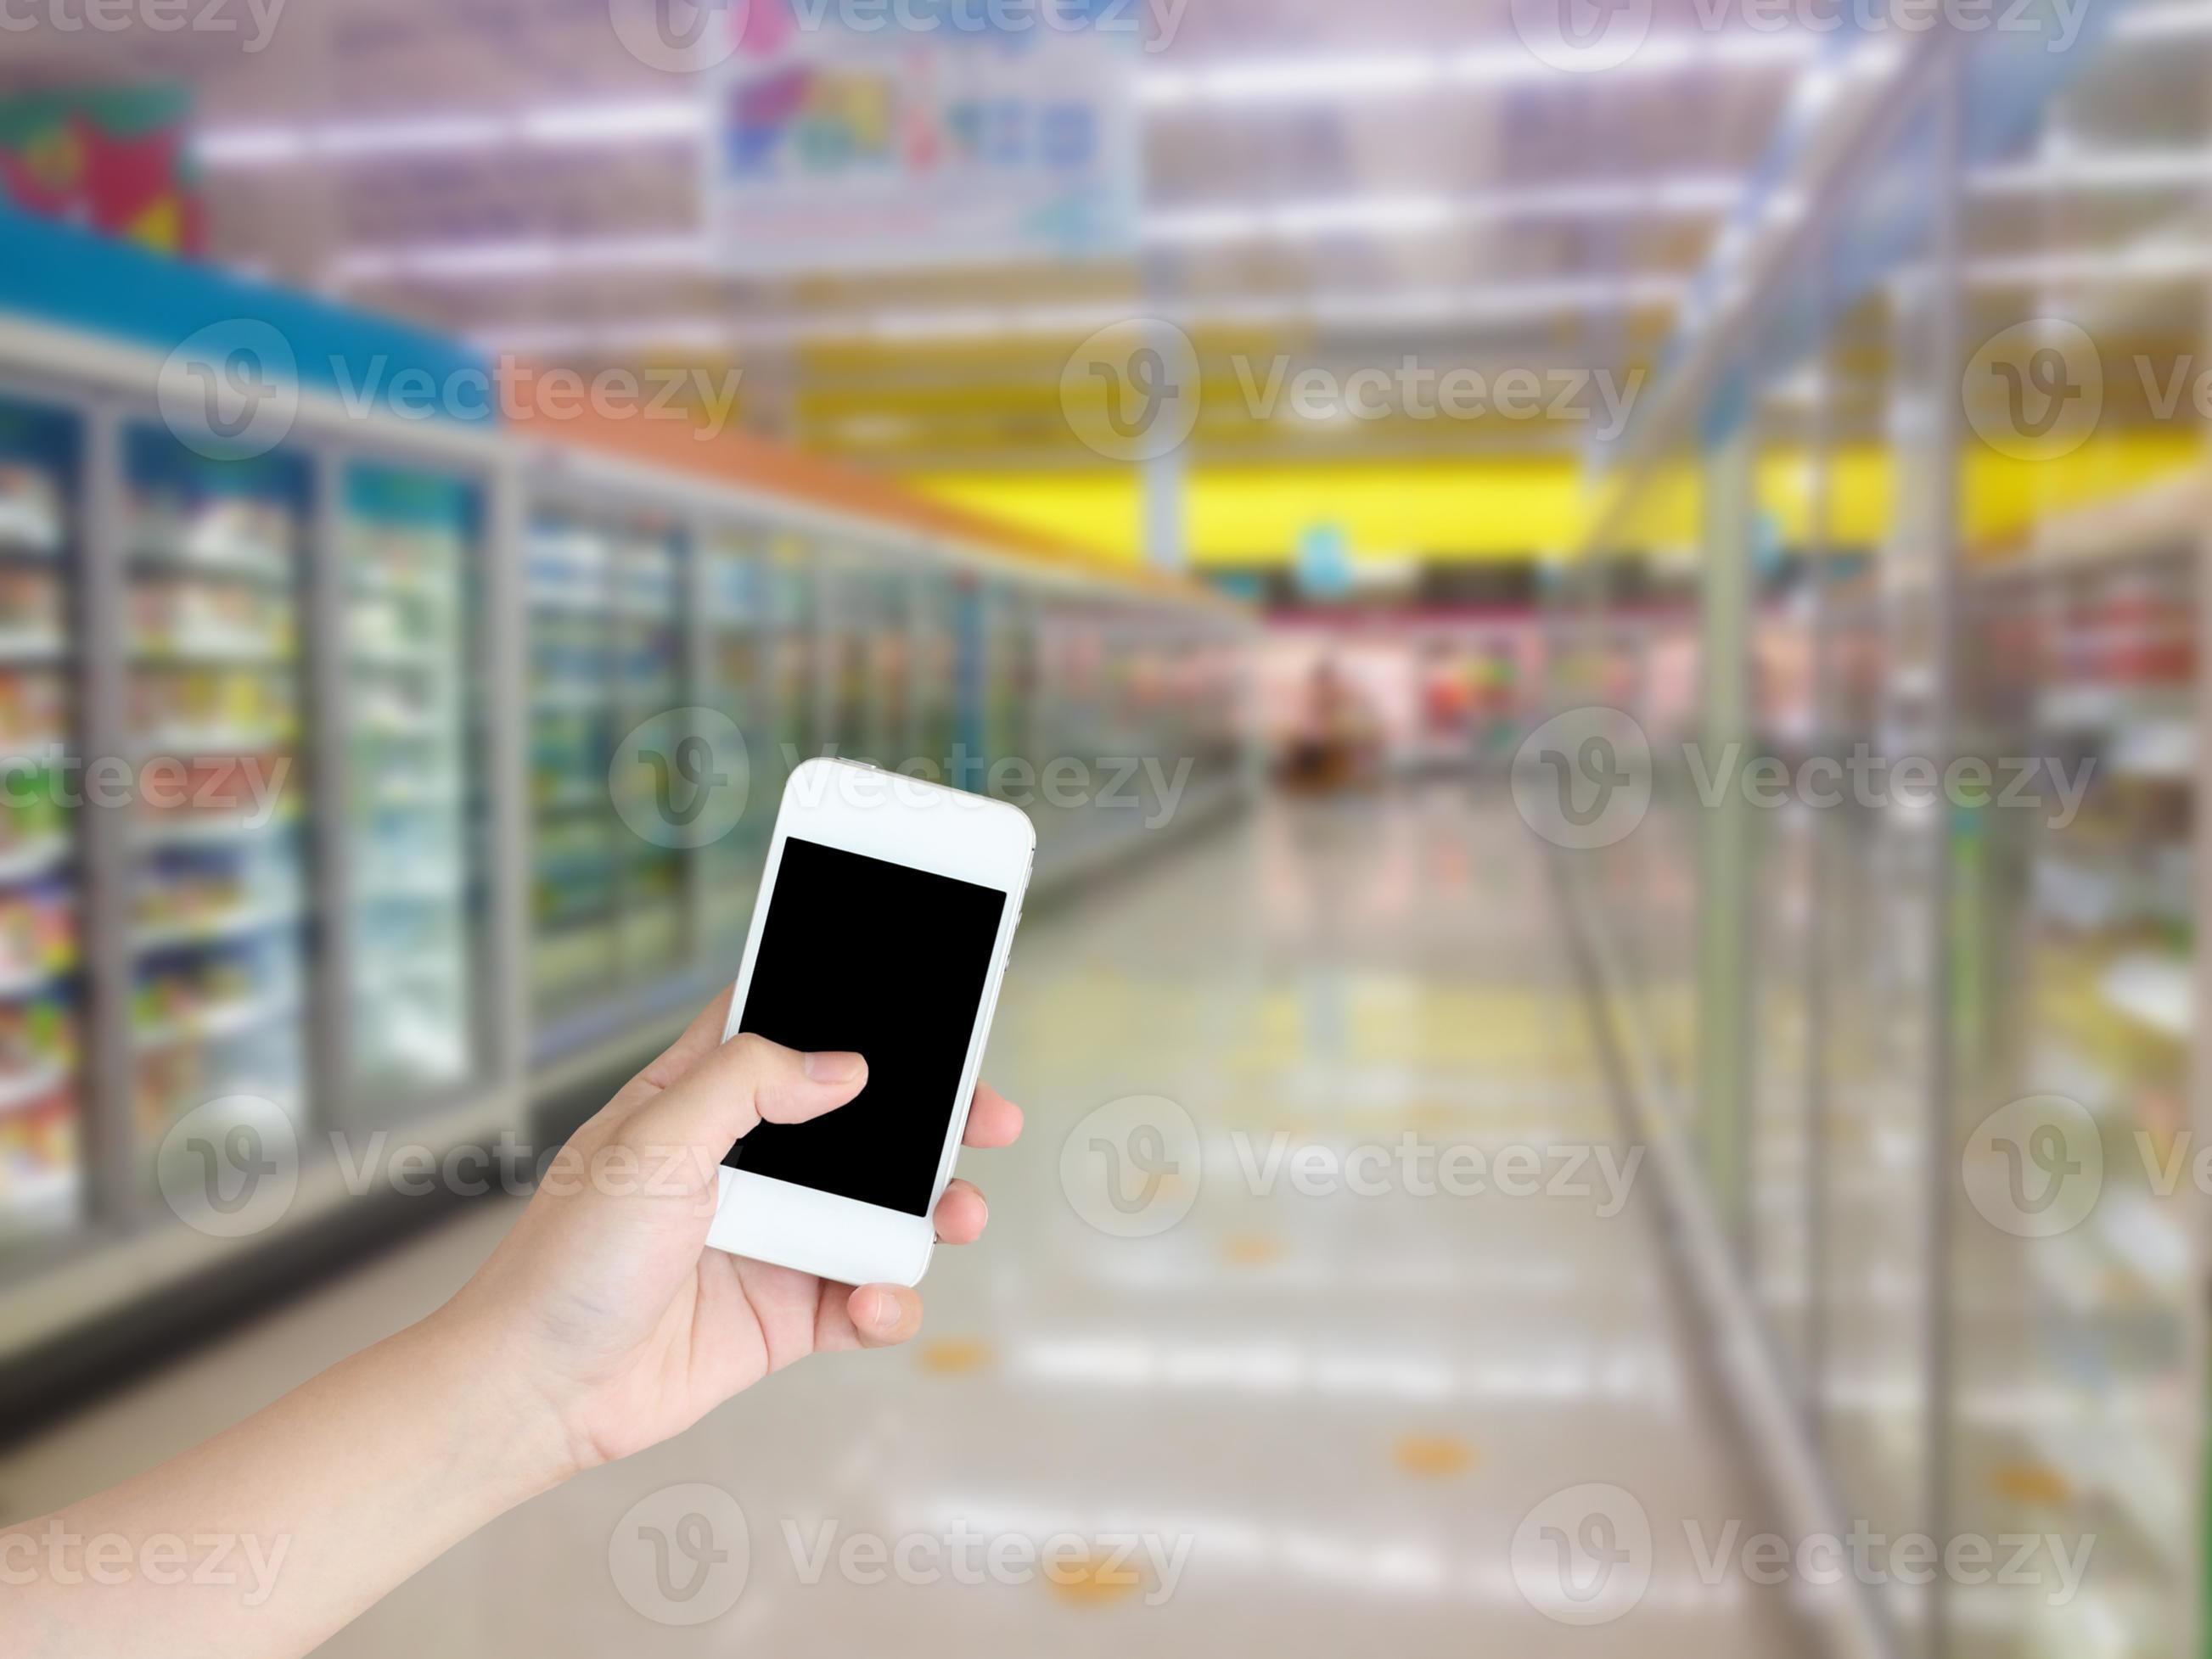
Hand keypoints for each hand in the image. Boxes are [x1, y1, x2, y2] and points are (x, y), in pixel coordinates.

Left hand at [445, 989, 1021, 1480]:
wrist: (538, 1393)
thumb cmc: (567, 1259)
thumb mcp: (650, 1141)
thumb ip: (747, 1086)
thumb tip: (845, 1066)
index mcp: (703, 1099)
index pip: (791, 1032)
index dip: (855, 1015)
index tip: (927, 1006)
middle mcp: (749, 1163)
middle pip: (863, 1122)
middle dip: (933, 1119)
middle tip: (988, 1117)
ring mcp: (775, 1238)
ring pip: (881, 1211)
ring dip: (931, 1212)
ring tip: (957, 1217)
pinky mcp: (788, 1313)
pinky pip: (866, 1298)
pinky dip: (889, 1301)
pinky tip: (875, 1303)